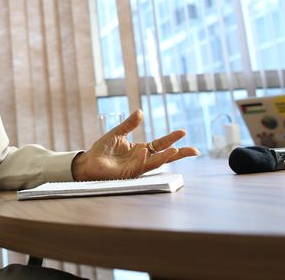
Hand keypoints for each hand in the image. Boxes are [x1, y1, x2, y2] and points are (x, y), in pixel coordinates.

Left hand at [72, 109, 198, 180]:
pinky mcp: (128, 173)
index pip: (160, 144)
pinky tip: (145, 152)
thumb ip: (129, 124)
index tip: (183, 132)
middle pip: (165, 156)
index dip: (171, 138)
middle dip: (180, 154)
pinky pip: (138, 166)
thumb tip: (140, 111)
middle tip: (195, 150)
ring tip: (177, 150)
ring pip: (155, 163)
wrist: (89, 161)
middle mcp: (142, 159)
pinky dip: (143, 159)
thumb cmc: (102, 149)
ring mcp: (136, 167)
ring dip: (165, 157)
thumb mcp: (117, 133)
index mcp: (141, 149)